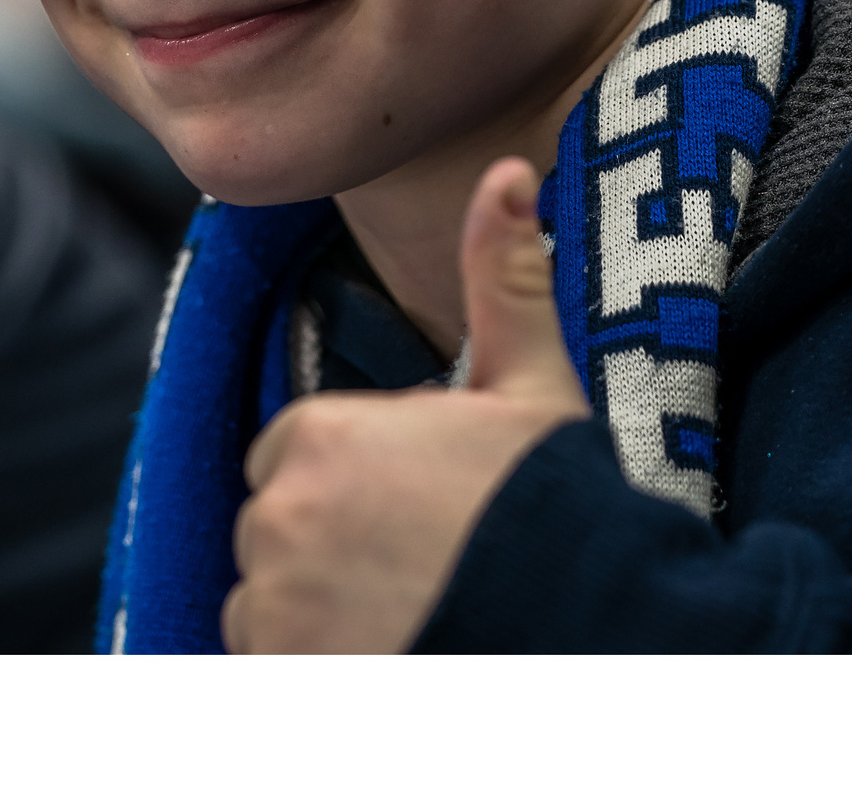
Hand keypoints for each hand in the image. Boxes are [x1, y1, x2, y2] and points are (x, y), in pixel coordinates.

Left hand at [221, 156, 592, 652]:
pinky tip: (390, 648)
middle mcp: (278, 520)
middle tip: (427, 560)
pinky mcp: (276, 680)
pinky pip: (265, 666)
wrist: (587, 636)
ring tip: (411, 608)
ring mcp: (273, 610)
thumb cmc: (556, 511)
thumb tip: (507, 171)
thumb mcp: (535, 387)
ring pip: (269, 598)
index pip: (296, 451)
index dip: (360, 476)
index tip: (428, 503)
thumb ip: (503, 278)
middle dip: (334, 542)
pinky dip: (311, 663)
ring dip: (318, 609)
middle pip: (279, 526)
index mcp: (322, 437)